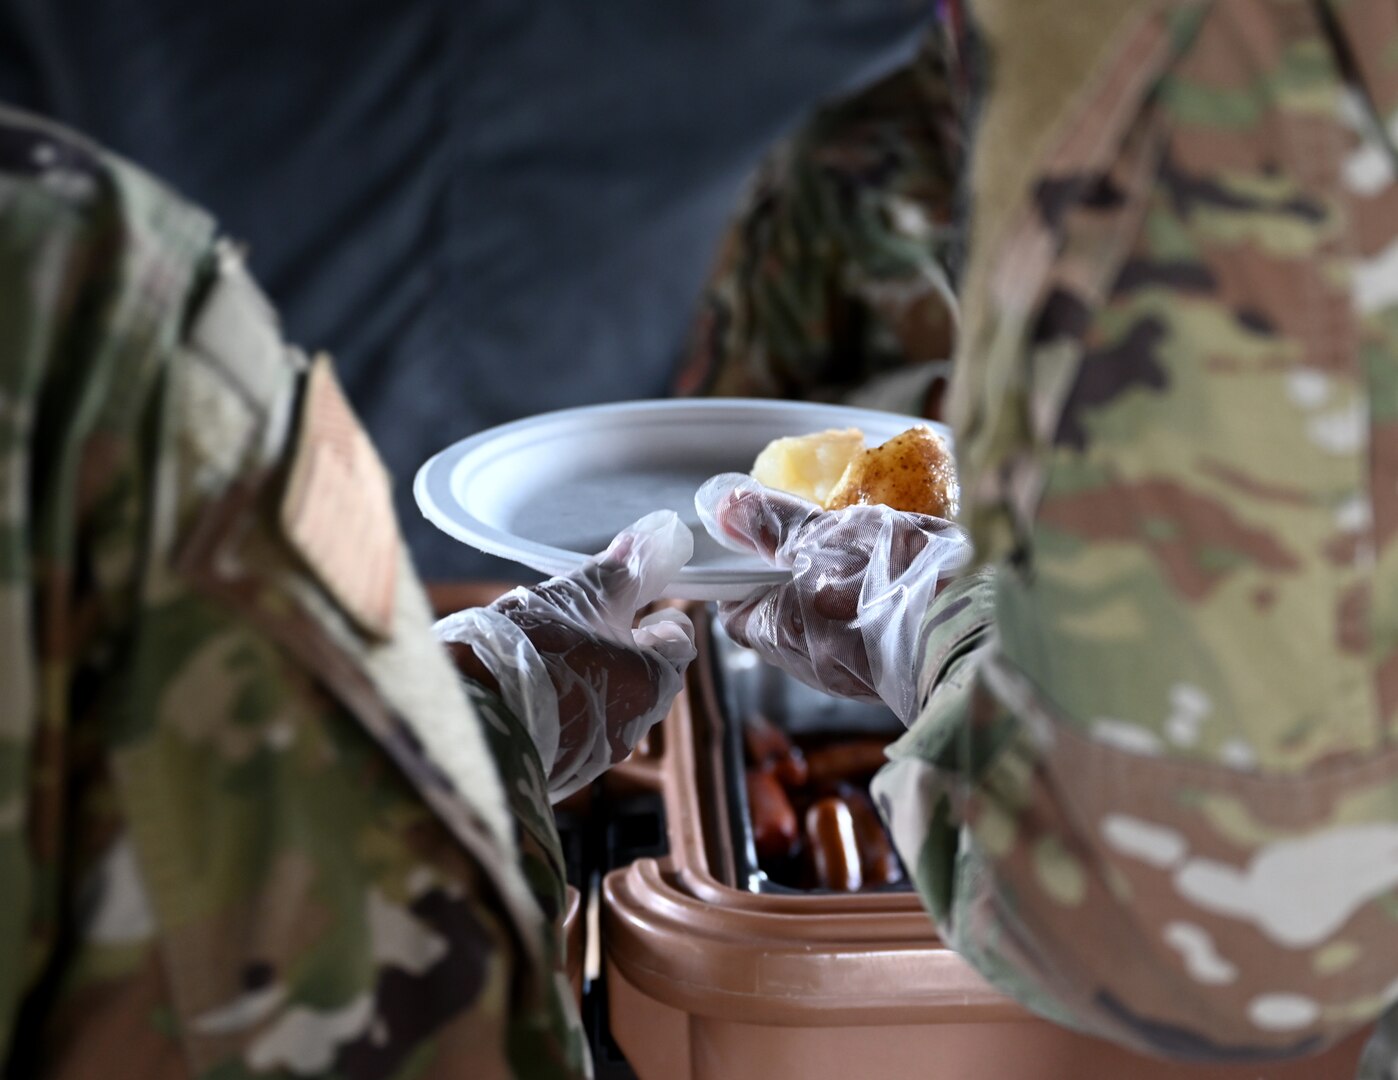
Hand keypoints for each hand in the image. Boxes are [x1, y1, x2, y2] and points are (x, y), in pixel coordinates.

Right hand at [435, 511, 696, 800]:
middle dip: (616, 646)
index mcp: (654, 679)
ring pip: (607, 700)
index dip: (655, 616)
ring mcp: (600, 752)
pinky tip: (529, 687)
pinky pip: (575, 727)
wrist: (474, 719)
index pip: (677, 640)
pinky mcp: (565, 769)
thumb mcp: (576, 600)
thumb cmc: (532, 652)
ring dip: (587, 676)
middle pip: (642, 673)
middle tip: (577, 624)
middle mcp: (637, 723)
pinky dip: (562, 705)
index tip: (626, 603)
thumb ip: (617, 573)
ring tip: (545, 654)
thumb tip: (648, 539)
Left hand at [695, 474, 969, 723]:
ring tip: (864, 569)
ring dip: (836, 604)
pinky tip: (896, 594)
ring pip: (826, 638)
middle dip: (792, 588)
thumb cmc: (887, 579)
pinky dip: (871, 621)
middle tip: (817, 551)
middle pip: (780, 625)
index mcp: (779, 631)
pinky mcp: (893, 682)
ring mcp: (853, 682)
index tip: (759, 553)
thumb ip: (772, 522)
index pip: (735, 612)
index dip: (741, 580)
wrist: (969, 628)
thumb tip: (724, 507)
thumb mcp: (824, 535)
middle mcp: (808, 668)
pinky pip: (867, 648)